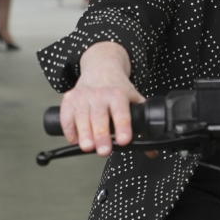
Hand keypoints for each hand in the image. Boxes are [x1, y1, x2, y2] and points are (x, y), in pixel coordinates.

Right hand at [59, 42, 143, 156]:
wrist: (101, 68)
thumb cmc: (118, 88)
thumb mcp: (133, 99)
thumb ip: (142, 124)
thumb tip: (152, 152)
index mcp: (119, 95)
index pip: (122, 113)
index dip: (124, 127)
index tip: (125, 140)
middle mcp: (100, 95)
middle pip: (100, 117)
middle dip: (102, 135)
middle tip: (104, 151)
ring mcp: (83, 96)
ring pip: (82, 118)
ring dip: (84, 134)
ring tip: (88, 147)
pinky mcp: (69, 100)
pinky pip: (66, 117)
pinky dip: (69, 130)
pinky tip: (74, 140)